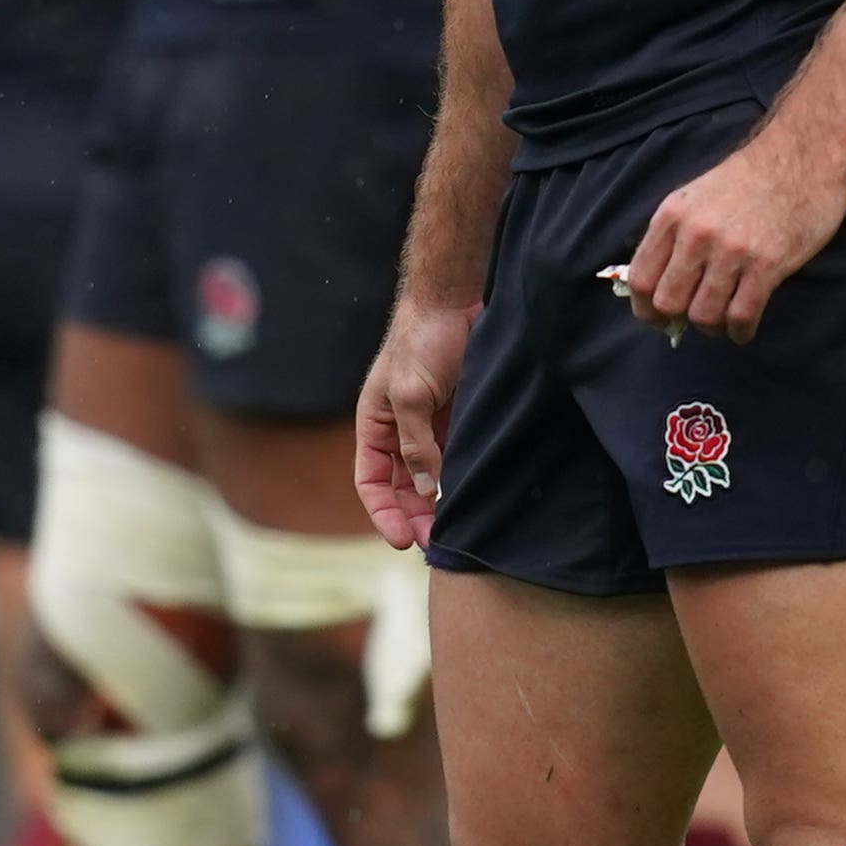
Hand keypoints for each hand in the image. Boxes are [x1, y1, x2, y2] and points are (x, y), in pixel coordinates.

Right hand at [355, 293, 475, 548]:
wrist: (455, 301)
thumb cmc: (423, 340)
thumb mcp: (411, 394)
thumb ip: (415, 443)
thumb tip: (422, 489)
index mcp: (374, 423)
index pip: (370, 480)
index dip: (383, 512)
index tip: (402, 540)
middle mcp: (398, 429)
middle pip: (400, 486)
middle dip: (414, 517)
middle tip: (437, 544)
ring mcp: (429, 425)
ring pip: (429, 477)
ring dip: (438, 504)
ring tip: (456, 529)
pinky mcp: (457, 419)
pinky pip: (455, 458)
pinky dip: (461, 480)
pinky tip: (475, 497)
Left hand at [617, 124, 845, 339]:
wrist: (802, 156)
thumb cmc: (750, 179)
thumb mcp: (695, 198)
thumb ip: (673, 235)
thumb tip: (656, 283)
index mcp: (672, 217)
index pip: (640, 278)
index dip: (645, 307)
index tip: (657, 317)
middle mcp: (696, 235)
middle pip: (667, 303)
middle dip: (678, 320)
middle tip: (695, 318)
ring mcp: (731, 251)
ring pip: (703, 316)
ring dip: (712, 328)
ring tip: (723, 321)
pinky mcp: (767, 265)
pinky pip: (741, 316)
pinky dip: (740, 331)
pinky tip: (743, 327)